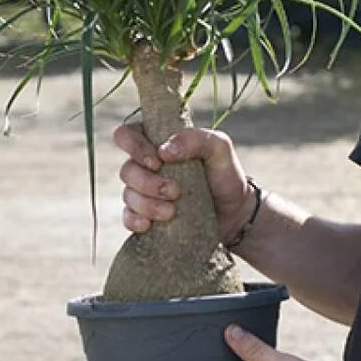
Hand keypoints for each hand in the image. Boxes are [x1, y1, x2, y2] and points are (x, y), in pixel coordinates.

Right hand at [113, 125, 254, 243]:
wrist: (234, 212)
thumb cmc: (224, 173)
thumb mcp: (219, 148)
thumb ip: (195, 139)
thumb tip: (164, 150)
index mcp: (156, 141)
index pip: (126, 135)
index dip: (134, 147)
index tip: (157, 161)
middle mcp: (145, 165)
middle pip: (126, 170)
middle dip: (147, 183)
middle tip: (175, 191)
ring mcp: (143, 192)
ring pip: (128, 195)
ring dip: (147, 204)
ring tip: (172, 212)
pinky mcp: (145, 215)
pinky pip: (127, 217)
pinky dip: (134, 220)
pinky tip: (149, 225)